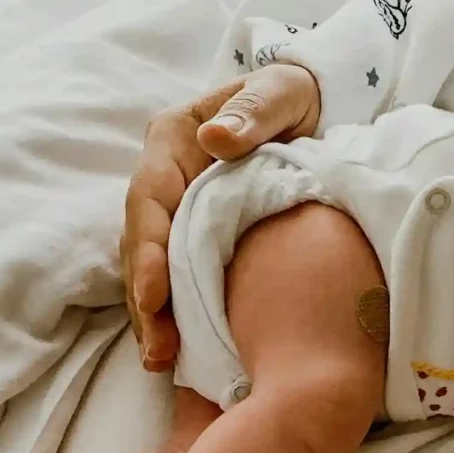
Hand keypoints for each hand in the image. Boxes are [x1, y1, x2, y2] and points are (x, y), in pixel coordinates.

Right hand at [123, 64, 320, 370]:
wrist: (310, 109)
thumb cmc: (291, 96)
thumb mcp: (279, 92)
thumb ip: (252, 112)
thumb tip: (215, 140)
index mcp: (174, 141)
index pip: (149, 198)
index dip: (149, 249)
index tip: (154, 294)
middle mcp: (165, 179)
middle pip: (143, 243)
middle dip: (145, 298)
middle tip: (157, 348)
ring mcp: (177, 209)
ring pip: (154, 266)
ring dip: (154, 314)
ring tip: (161, 360)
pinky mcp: (195, 235)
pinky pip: (177, 276)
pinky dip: (175, 312)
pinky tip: (179, 351)